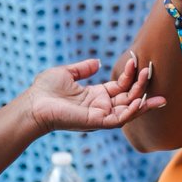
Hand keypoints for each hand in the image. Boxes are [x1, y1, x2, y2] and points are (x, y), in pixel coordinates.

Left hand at [25, 57, 164, 132]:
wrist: (32, 105)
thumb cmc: (44, 91)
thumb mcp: (67, 74)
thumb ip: (83, 69)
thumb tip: (97, 62)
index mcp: (95, 96)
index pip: (120, 86)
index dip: (130, 74)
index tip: (135, 60)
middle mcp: (101, 107)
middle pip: (128, 97)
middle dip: (141, 85)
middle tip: (149, 70)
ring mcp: (100, 115)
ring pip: (128, 109)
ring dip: (142, 98)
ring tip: (149, 81)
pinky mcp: (96, 122)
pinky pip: (119, 119)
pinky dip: (132, 112)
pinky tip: (140, 100)